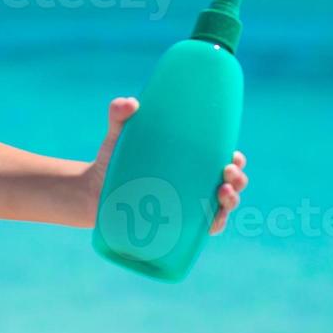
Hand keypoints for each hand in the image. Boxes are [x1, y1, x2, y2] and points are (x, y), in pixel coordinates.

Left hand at [87, 96, 249, 234]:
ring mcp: (189, 206)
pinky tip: (214, 219)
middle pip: (231, 183)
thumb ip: (120, 115)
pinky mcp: (178, 225)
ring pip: (223, 206)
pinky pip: (205, 228)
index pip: (224, 160)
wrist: (93, 190)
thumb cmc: (112, 159)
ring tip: (223, 191)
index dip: (237, 160)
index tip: (233, 155)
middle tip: (227, 171)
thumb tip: (129, 103)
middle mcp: (195, 185)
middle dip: (238, 178)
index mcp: (191, 162)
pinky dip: (215, 224)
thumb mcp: (118, 135)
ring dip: (232, 200)